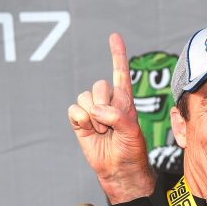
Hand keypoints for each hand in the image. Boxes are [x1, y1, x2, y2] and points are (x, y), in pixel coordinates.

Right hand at [67, 32, 155, 203]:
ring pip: (84, 98)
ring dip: (94, 117)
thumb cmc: (131, 150)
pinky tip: (90, 131)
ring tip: (103, 131)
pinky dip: (81, 120)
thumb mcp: (132, 131)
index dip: (117, 54)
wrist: (119, 169)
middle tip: (111, 125)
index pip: (120, 73)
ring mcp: (92, 110)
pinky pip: (74, 110)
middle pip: (98, 86)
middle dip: (104, 105)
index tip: (114, 36)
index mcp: (125, 100)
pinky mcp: (79, 120)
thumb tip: (95, 110)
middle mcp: (108, 101)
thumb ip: (117, 116)